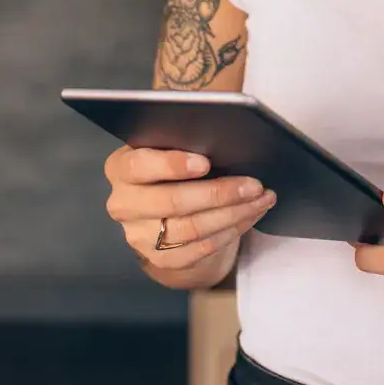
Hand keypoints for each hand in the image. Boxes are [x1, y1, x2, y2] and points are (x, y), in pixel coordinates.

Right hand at [103, 146, 276, 269]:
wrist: (166, 214)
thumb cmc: (174, 168)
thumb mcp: (171, 147)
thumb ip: (185, 137)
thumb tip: (224, 125)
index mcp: (122, 168)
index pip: (139, 166)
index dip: (172, 165)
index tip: (205, 162)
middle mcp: (124, 204)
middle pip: (172, 201)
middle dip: (219, 193)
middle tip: (254, 184)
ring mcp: (140, 236)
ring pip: (192, 228)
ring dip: (234, 214)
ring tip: (262, 199)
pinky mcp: (161, 259)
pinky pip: (201, 248)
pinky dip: (232, 231)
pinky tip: (251, 216)